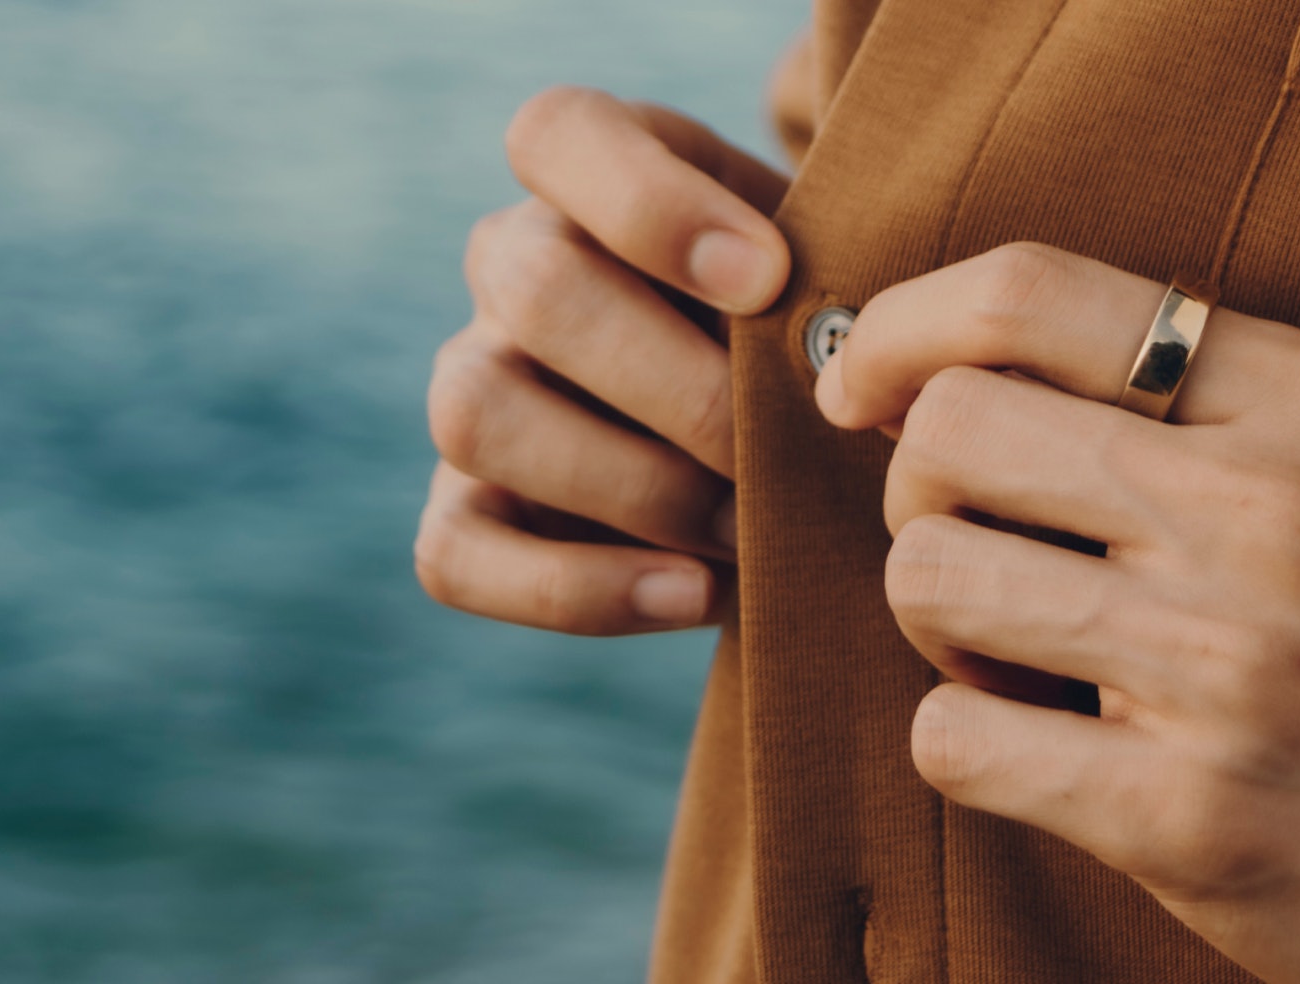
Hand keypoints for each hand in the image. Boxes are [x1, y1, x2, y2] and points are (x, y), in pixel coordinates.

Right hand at [418, 87, 789, 635]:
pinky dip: (578, 590)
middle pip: (534, 288)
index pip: (557, 134)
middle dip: (680, 386)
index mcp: (592, 175)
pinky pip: (454, 555)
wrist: (792, 435)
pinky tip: (694, 595)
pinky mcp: (461, 510)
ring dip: (634, 487)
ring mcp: (472, 386)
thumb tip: (845, 356)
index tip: (768, 278)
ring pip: (476, 415)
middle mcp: (508, 266)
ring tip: (750, 530)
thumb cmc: (814, 332)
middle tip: (786, 448)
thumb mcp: (829, 270)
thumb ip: (827, 278)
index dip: (652, 204)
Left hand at [817, 243, 1299, 982]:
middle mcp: (1264, 512)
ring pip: (928, 579)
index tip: (863, 388)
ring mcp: (1225, 668)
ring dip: (945, 631)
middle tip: (985, 556)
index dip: (898, 330)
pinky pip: (952, 738)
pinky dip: (971, 742)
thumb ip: (1184, 393)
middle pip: (942, 434)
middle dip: (920, 498)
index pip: (1024, 295)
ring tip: (1028, 661)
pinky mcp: (1186, 814)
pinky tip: (1050, 752)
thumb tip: (923, 373)